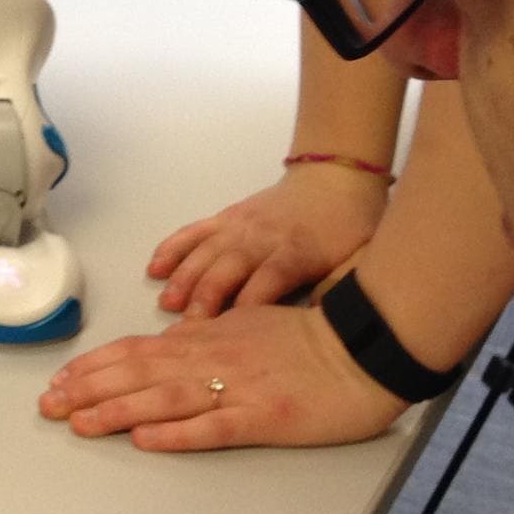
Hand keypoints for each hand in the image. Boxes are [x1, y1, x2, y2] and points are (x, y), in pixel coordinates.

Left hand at [39, 303, 405, 451]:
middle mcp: (210, 360)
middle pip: (137, 374)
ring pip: (163, 399)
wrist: (364, 348)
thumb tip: (163, 349)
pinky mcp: (263, 418)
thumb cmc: (308, 338)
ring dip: (116, 411)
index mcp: (205, 339)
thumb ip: (204, 340)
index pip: (136, 351)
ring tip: (78, 423)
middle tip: (48, 406)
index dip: (94, 366)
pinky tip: (144, 441)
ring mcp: (235, 390)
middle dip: (88, 390)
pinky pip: (212, 427)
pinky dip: (176, 434)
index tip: (61, 379)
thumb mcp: (246, 327)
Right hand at [147, 166, 390, 316]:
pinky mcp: (225, 217)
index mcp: (295, 253)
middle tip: (186, 326)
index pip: (267, 282)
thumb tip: (320, 320)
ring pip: (204, 251)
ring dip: (183, 277)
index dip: (247, 307)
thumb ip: (339, 289)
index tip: (229, 334)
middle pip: (227, 268)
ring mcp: (238, 226)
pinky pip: (192, 231)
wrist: (334, 179)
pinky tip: (154, 268)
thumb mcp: (358, 260)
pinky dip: (172, 248)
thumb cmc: (348, 228)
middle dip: (205, 296)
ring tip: (166, 302)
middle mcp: (260, 238)